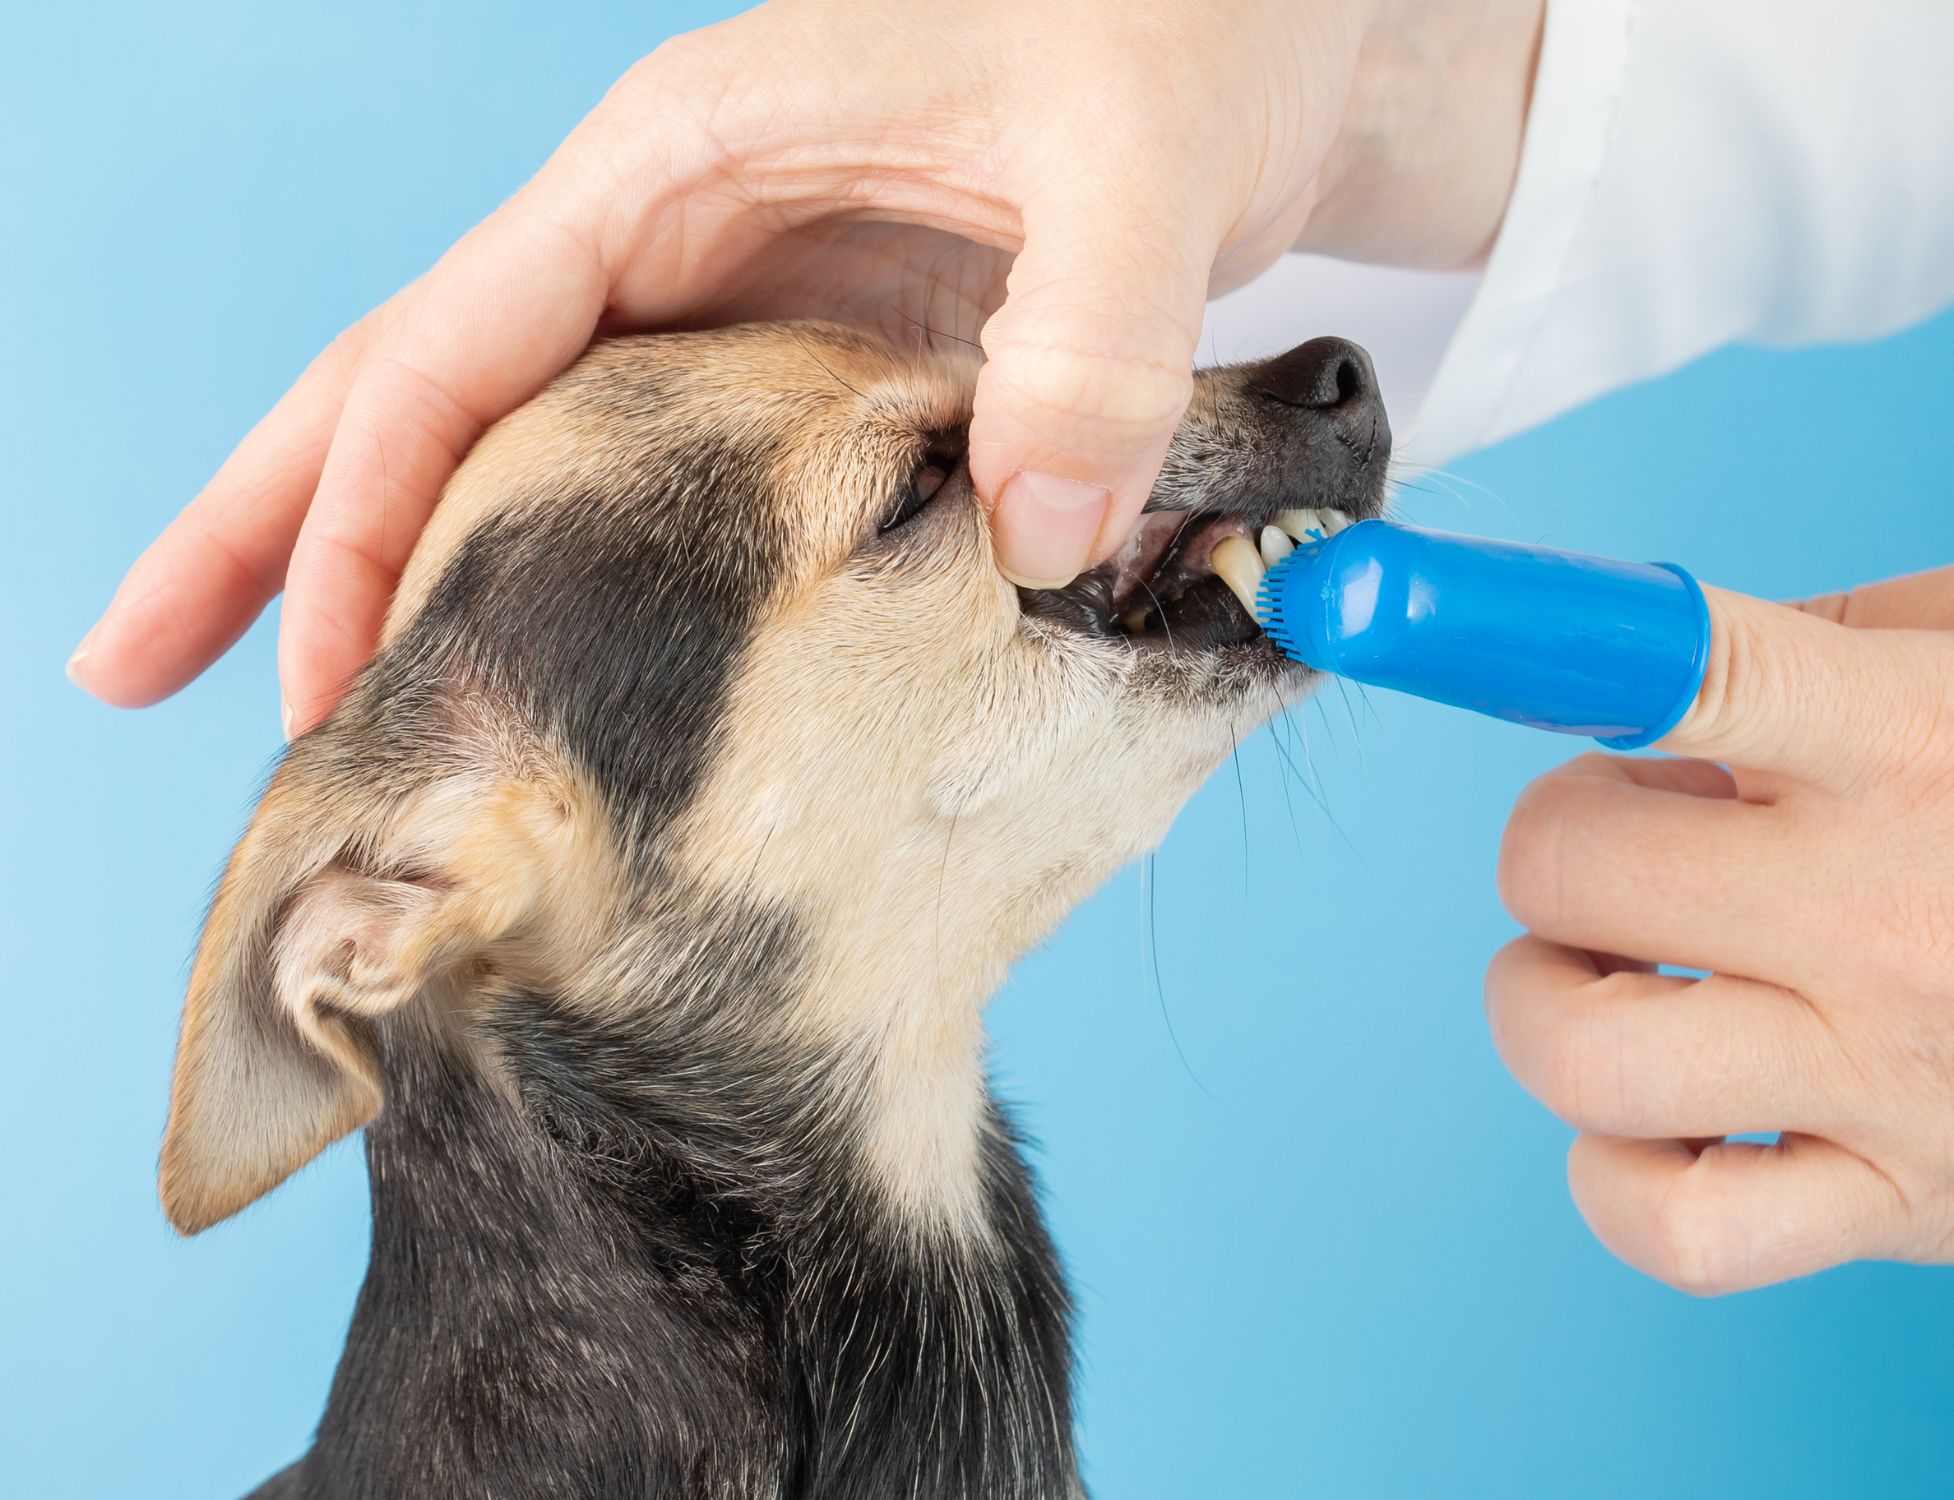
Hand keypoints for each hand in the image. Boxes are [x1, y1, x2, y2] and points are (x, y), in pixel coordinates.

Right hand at [69, 0, 1541, 732]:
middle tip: (133, 674)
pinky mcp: (793, 372)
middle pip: (410, 388)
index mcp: (679, 163)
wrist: (1246, 43)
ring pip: (506, 447)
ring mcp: (723, 311)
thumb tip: (1029, 542)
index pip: (455, 343)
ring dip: (389, 570)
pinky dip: (556, 577)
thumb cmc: (1176, 42)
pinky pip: (634, 484)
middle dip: (265, 529)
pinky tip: (530, 670)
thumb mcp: (1140, 163)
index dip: (354, 510)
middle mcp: (667, 239)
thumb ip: (1090, 344)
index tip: (303, 672)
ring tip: (303, 715)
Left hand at [1489, 544, 1953, 1293]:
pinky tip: (1664, 1110)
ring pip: (1583, 1051)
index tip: (1400, 606)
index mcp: (1926, 742)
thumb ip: (1861, 639)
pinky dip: (1615, 1171)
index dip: (1516, 632)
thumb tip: (1659, 672)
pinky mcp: (1902, 1205)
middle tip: (1632, 837)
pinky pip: (1673, 1228)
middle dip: (1559, 839)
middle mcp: (1891, 911)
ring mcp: (1892, 1075)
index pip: (1676, 669)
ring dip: (1549, 996)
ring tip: (1623, 966)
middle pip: (1570, 867)